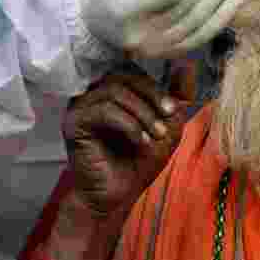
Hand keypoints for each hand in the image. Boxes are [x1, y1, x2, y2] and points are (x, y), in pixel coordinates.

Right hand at [46, 67, 193, 259]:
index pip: (134, 70)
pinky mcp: (74, 123)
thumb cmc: (139, 161)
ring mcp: (80, 106)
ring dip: (142, 113)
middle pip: (124, 75)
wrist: (116, 196)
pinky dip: (128, 124)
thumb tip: (186, 64)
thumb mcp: (168, 125)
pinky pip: (103, 111)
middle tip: (168, 118)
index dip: (157, 86)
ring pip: (114, 91)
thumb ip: (177, 96)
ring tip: (157, 134)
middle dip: (152, 96)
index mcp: (112, 90)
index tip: (174, 108)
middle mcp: (92, 93)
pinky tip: (141, 141)